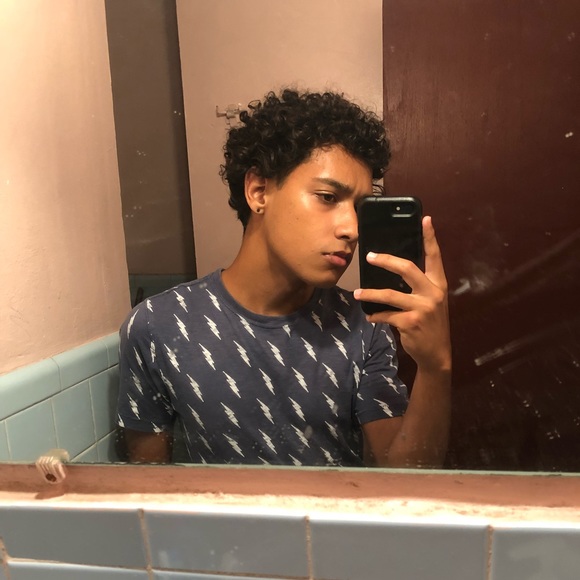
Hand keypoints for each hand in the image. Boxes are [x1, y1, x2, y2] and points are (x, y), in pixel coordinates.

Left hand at [354, 216, 450, 372]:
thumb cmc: (430, 323)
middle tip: (369, 257)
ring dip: (370, 293)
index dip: (430, 237)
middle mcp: (432, 293)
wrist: (436, 353)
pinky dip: (375, 315)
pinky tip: (370, 316)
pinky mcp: (410, 322)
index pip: (434, 256)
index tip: (425, 219)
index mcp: (438, 284)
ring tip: (357, 293)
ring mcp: (422, 308)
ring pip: (389, 294)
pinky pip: (386, 315)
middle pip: (407, 268)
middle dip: (386, 261)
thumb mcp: (431, 301)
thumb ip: (419, 286)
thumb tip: (394, 270)